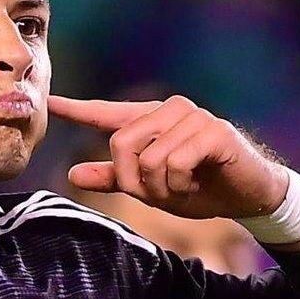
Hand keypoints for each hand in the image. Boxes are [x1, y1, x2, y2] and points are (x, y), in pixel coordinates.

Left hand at [49, 94, 288, 219]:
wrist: (249, 195)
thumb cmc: (201, 187)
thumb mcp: (152, 188)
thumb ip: (115, 179)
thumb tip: (72, 175)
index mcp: (150, 121)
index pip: (107, 113)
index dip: (78, 110)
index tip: (50, 103)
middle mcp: (169, 111)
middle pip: (121, 144)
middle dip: (134, 180)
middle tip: (161, 192)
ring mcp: (192, 117)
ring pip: (148, 158)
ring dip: (162, 187)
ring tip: (183, 187)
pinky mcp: (213, 131)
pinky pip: (174, 162)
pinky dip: (179, 184)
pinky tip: (196, 183)